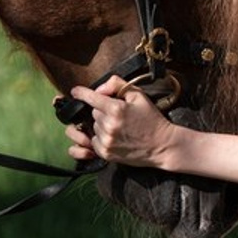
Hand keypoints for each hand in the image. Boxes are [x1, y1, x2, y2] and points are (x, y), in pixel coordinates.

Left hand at [62, 75, 177, 169]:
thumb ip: (117, 85)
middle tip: (119, 115)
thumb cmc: (151, 119)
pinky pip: (94, 140)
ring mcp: (106, 140)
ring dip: (102, 125)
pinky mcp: (105, 153)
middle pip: (93, 112)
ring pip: (94, 126)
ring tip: (120, 128)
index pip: (90, 97)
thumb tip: (99, 89)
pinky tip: (117, 137)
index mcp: (116, 109)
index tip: (75, 91)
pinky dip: (101, 138)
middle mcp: (108, 125)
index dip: (81, 93)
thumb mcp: (138, 95)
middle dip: (102, 111)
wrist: (163, 145)